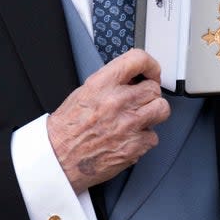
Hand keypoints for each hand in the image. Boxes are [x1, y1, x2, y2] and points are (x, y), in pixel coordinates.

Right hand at [47, 49, 169, 193]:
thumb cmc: (67, 129)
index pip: (137, 60)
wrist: (58, 159)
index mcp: (101, 84)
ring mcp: (128, 125)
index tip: (152, 71)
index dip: (150, 65)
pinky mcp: (134, 147)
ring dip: (152, 114)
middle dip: (148, 95)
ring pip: (162, 109)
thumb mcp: (83, 93)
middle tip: (139, 101)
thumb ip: (110, 83)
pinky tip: (129, 138)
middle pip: (153, 88)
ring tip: (139, 118)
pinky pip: (153, 137)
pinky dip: (144, 139)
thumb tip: (132, 78)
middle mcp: (116, 102)